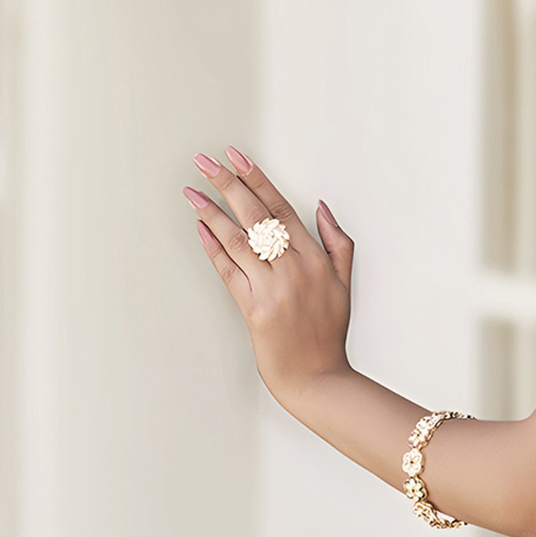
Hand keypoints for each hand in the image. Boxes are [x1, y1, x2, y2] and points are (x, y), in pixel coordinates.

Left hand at [185, 146, 354, 407]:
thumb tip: (322, 208)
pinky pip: (227, 269)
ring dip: (210, 211)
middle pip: (256, 216)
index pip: (281, 208)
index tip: (236, 157)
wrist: (317, 379)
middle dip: (227, 184)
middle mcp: (294, 270)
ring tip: (191, 191)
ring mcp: (272, 289)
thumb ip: (338, 244)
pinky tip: (200, 227)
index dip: (257, 179)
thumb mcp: (344, 285)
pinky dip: (212, 246)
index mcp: (316, 260)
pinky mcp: (253, 308)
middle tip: (205, 162)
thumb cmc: (327, 335)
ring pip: (237, 239)